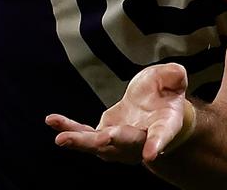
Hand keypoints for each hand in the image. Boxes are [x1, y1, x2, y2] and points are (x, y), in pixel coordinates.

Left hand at [46, 63, 192, 163]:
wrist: (154, 111)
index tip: (151, 153)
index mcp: (164, 126)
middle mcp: (140, 141)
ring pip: (99, 145)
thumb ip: (174, 76)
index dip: (156, 143)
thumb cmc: (166, 95)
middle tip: (100, 139)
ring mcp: (118, 143)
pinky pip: (84, 135)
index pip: (161, 136)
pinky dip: (69, 129)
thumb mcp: (173, 80)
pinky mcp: (101, 137)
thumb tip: (175, 73)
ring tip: (62, 138)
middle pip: (125, 143)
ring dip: (82, 142)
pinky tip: (52, 120)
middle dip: (111, 141)